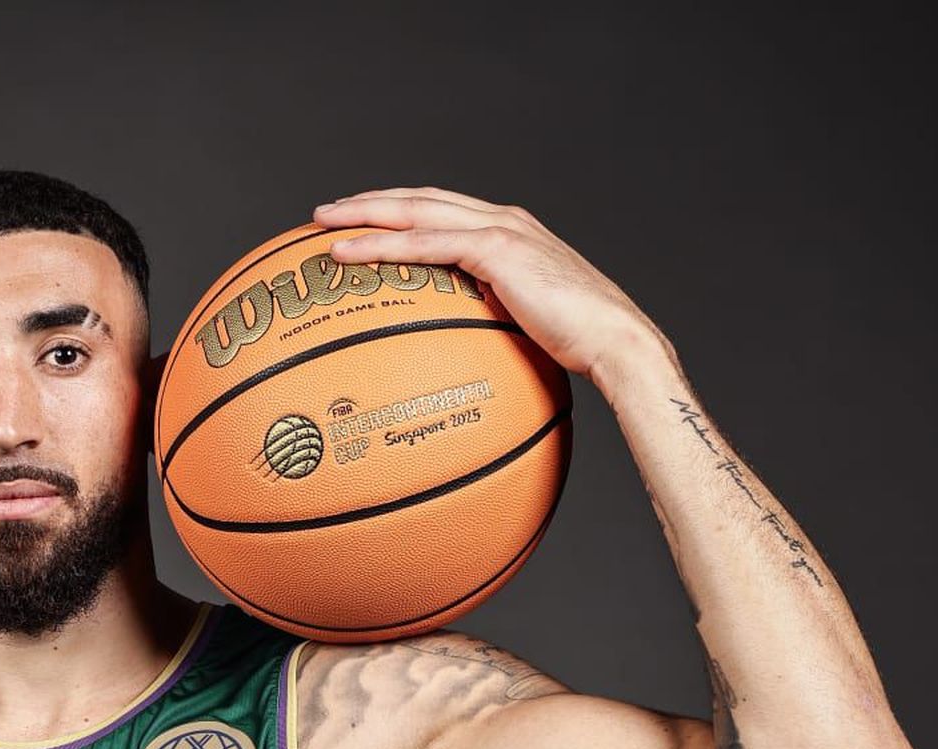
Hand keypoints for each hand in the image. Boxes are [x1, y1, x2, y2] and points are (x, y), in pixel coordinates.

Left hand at [311, 187, 660, 384]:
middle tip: (325, 212)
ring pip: (416, 211)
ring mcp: (501, 229)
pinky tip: (347, 253)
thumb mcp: (529, 330)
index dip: (401, 210)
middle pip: (421, 199)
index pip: (443, 211)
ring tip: (322, 223)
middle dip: (371, 201)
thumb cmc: (581, 348)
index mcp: (510, 232)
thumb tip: (468, 358)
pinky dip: (383, 245)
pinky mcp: (497, 249)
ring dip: (365, 214)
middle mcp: (502, 219)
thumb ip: (498, 325)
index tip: (362, 220)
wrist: (615, 341)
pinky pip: (425, 244)